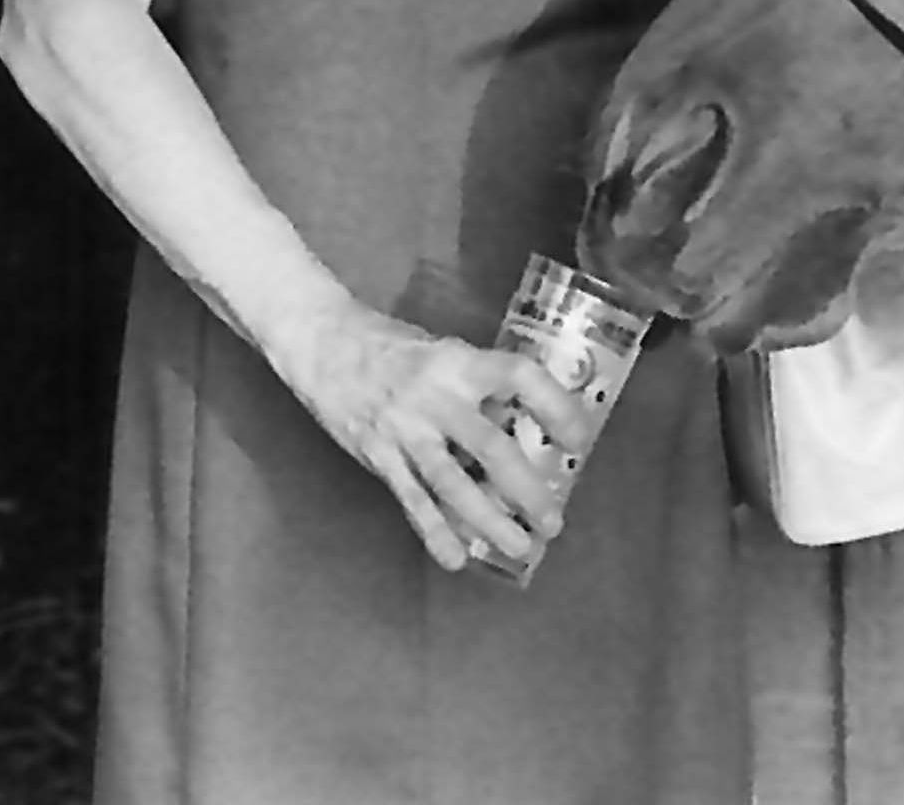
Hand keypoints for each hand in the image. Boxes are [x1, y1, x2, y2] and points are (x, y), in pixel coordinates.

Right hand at [277, 300, 601, 573]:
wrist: (324, 346)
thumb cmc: (394, 346)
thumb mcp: (446, 352)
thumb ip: (479, 385)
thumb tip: (522, 422)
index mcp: (460, 363)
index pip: (521, 378)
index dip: (556, 407)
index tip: (579, 439)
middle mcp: (436, 399)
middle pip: (491, 449)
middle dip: (526, 490)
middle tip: (554, 521)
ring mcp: (405, 432)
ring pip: (452, 485)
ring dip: (488, 521)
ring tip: (520, 548)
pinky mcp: (378, 457)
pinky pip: (411, 500)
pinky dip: (434, 531)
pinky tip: (456, 558)